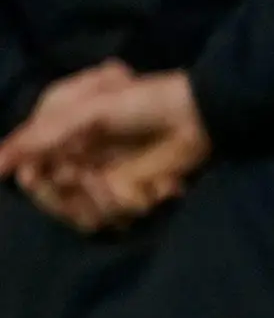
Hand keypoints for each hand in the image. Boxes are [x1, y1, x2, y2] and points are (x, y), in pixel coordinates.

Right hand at [0, 65, 211, 232]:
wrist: (197, 114)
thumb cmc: (139, 102)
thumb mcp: (83, 112)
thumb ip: (38, 137)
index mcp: (58, 138)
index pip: (32, 175)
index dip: (41, 184)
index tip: (54, 177)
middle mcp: (76, 161)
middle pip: (56, 202)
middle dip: (75, 197)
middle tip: (95, 178)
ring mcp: (104, 179)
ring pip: (87, 215)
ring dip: (111, 203)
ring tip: (135, 188)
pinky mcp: (134, 194)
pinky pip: (121, 215)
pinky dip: (142, 202)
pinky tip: (164, 187)